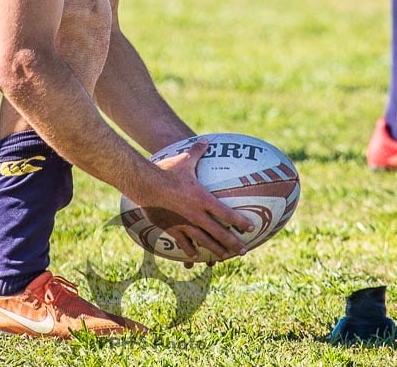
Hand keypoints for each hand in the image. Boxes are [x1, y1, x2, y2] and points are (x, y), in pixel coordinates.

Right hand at [133, 139, 253, 262]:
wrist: (145, 185)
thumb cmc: (166, 171)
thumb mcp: (184, 160)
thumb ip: (197, 152)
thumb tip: (205, 140)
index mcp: (203, 199)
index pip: (227, 214)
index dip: (240, 222)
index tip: (251, 228)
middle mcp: (197, 215)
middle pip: (220, 233)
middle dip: (233, 243)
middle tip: (243, 250)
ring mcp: (184, 224)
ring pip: (204, 242)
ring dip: (216, 250)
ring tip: (224, 257)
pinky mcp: (172, 229)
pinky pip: (183, 243)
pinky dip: (190, 250)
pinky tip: (194, 256)